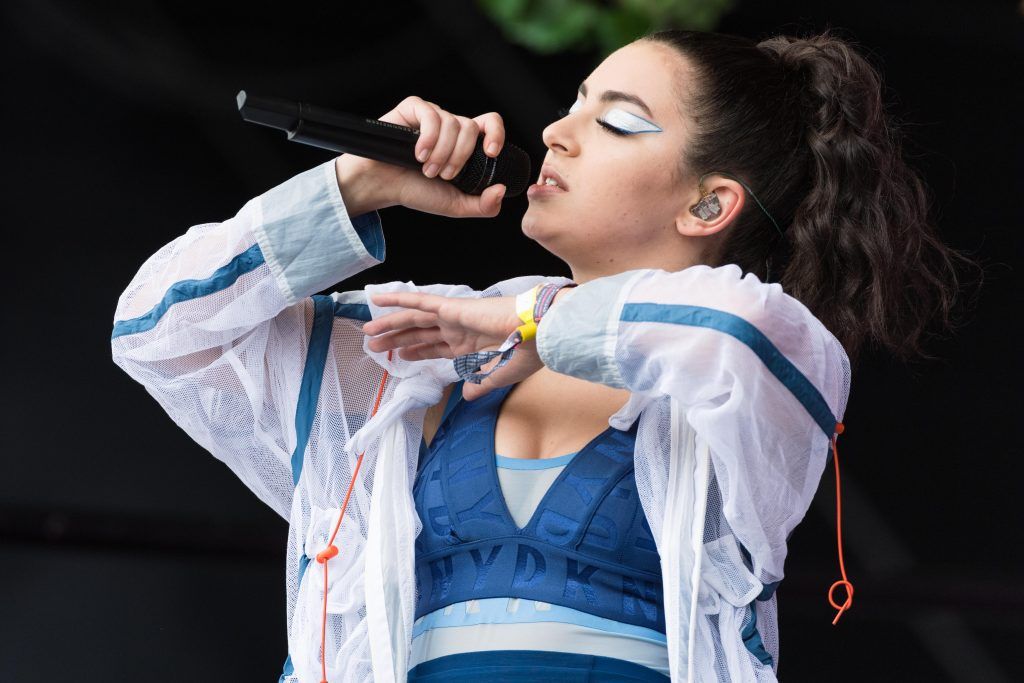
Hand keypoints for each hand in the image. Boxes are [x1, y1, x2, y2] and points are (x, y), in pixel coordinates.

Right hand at [335, 96, 507, 217]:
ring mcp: (432, 116)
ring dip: (441, 152)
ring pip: (451, 122)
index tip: (490, 153)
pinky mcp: (412, 109)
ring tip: (426, 169)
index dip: (496, 133)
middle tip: (443, 175)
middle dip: (459, 156)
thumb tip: (503, 190)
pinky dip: (428, 137)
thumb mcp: (455, 205)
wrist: (384, 187)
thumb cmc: (417, 191)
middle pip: (470, 128)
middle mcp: (450, 126)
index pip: (490, 123)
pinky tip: (418, 154)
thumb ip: (483, 206)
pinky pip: (430, 114)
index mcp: (465, 143)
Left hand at [362, 291, 544, 398]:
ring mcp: (452, 317)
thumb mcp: (499, 375)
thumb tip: (467, 394)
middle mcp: (457, 328)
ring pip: (413, 319)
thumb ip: (480, 384)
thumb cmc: (526, 351)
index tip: (400, 357)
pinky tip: (379, 299)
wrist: (537, 331)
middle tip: (375, 346)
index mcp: (469, 343)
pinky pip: (418, 301)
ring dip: (390, 324)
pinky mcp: (451, 307)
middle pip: (419, 334)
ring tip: (369, 331)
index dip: (416, 352)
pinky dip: (398, 299)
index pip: (435, 347)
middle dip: (397, 340)